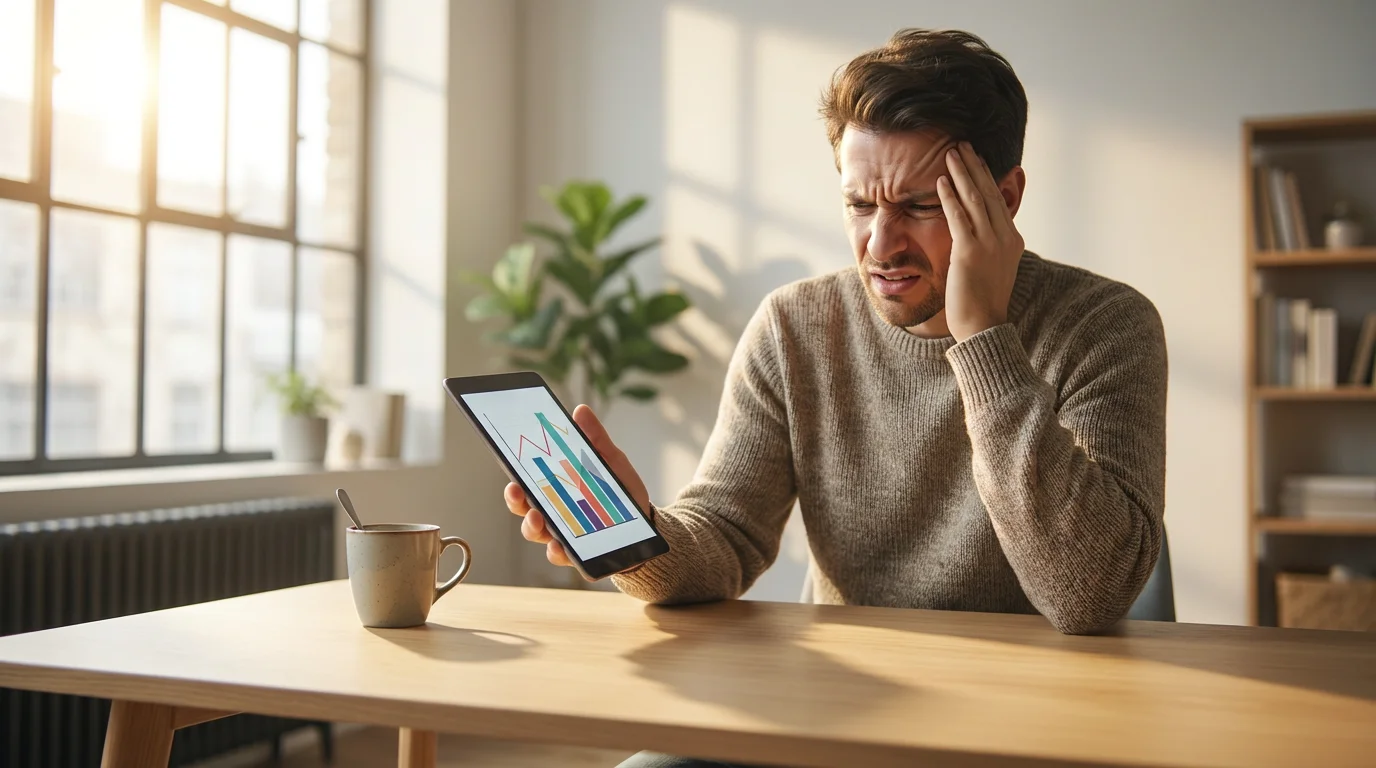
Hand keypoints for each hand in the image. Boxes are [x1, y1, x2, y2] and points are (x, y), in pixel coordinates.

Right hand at [504, 404, 650, 568]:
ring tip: (537, 518)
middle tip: (517, 492)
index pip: (527, 482)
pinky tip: (560, 546)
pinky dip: (557, 551)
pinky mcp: (578, 554)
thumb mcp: (611, 461)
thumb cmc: (622, 491)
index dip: (514, 476)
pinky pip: (561, 555)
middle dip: (516, 501)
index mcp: (557, 487)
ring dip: (532, 526)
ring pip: (536, 533)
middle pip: (524, 508)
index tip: (509, 467)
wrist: (647, 524)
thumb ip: (595, 439)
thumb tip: (580, 411)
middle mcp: (553, 512)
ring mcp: (563, 534)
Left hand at [937, 141, 1024, 341]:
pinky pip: (959, 218)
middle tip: (963, 144)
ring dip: (962, 173)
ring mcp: (990, 244)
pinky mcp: (970, 253)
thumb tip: (973, 231)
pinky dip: (950, 197)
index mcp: (1012, 240)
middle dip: (974, 166)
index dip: (985, 176)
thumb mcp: (989, 267)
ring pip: (975, 200)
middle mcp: (1005, 237)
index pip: (997, 200)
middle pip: (988, 193)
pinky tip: (941, 181)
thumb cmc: (981, 302)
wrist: (983, 327)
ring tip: (951, 152)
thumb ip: (984, 245)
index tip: (976, 158)